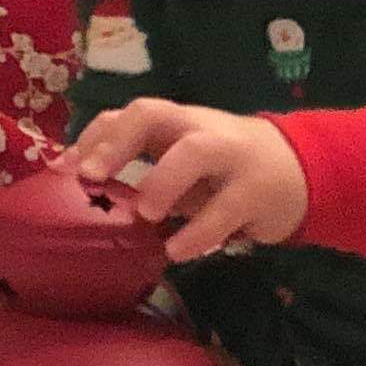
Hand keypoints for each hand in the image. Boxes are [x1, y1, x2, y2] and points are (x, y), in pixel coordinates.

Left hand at [71, 101, 306, 261]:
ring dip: (163, 179)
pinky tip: (178, 251)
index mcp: (175, 122)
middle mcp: (198, 128)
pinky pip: (226, 208)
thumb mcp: (184, 161)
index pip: (128, 114)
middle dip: (118, 142)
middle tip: (90, 178)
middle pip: (153, 114)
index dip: (94, 137)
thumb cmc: (224, 168)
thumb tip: (85, 196)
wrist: (302, 169)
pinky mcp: (258, 190)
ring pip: (195, 151)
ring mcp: (231, 155)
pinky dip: (199, 231)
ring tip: (143, 214)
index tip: (63, 169)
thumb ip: (146, 171)